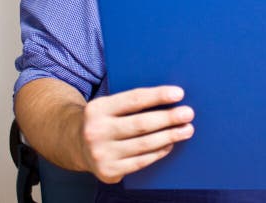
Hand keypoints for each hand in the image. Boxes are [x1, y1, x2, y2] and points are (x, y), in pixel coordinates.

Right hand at [79, 86, 194, 182]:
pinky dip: (159, 152)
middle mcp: (96, 131)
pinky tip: (170, 144)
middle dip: (168, 118)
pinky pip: (141, 161)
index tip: (179, 93)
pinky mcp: (108, 171)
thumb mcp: (110, 105)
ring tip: (187, 130)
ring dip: (170, 136)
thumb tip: (172, 98)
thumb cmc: (105, 119)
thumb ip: (133, 102)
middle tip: (188, 113)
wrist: (76, 145)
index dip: (158, 96)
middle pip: (141, 124)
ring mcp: (101, 154)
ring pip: (144, 145)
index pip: (133, 99)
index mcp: (98, 108)